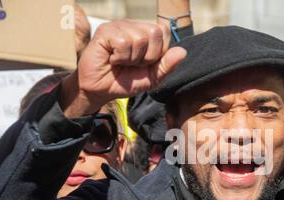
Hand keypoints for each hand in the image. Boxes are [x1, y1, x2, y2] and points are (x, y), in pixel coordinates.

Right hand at [61, 20, 186, 116]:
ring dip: (132, 58)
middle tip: (133, 63)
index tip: (145, 63)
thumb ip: (167, 65)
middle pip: (155, 32)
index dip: (158, 52)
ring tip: (121, 61)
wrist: (101, 90)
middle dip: (147, 56)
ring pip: (139, 38)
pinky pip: (123, 42)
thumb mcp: (151, 78)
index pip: (164, 31)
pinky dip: (120, 57)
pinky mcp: (105, 30)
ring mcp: (119, 26)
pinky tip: (111, 59)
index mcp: (145, 33)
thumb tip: (183, 51)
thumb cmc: (125, 81)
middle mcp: (133, 26)